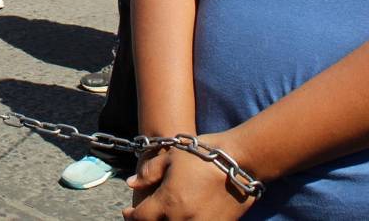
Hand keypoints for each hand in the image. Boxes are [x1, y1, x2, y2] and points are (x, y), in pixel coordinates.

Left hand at [125, 146, 253, 220]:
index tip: (128, 212)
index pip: (141, 218)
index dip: (130, 215)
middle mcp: (182, 218)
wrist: (239, 162)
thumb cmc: (203, 155)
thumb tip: (131, 183)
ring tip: (163, 217)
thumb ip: (149, 172)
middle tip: (144, 217)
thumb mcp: (172, 157)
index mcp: (168, 201)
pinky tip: (183, 217)